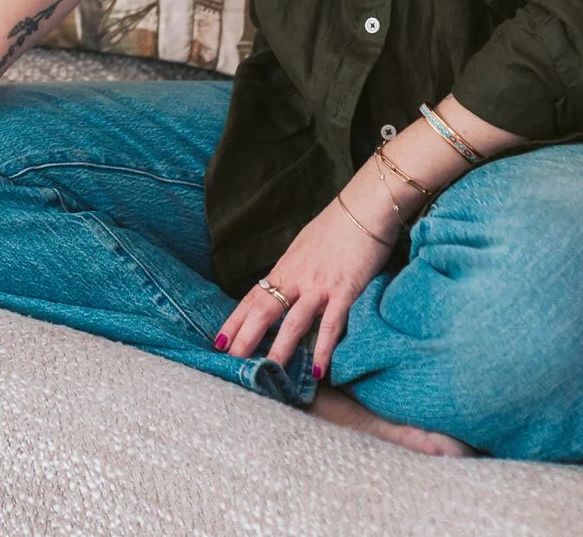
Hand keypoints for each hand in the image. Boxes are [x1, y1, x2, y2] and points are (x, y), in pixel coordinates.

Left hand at [217, 185, 394, 378]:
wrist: (363, 208)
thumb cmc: (337, 226)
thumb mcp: (306, 246)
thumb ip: (295, 268)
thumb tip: (284, 285)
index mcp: (286, 267)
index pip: (253, 297)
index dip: (235, 320)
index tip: (219, 341)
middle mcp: (297, 278)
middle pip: (264, 311)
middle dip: (246, 337)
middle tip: (231, 361)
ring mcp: (320, 286)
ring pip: (293, 322)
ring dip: (279, 349)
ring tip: (267, 372)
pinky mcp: (344, 291)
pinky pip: (331, 325)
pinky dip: (322, 349)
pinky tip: (317, 370)